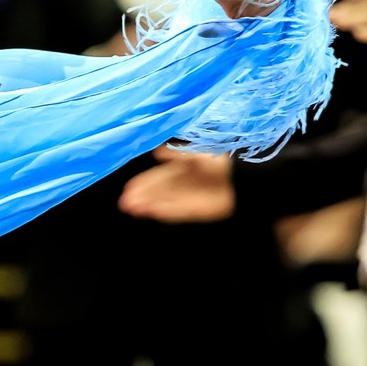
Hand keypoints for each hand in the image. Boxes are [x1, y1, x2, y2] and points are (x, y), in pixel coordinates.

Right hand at [118, 146, 235, 222]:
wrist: (241, 178)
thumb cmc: (219, 161)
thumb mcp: (196, 153)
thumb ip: (176, 153)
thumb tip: (156, 152)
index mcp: (183, 169)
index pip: (159, 177)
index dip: (145, 182)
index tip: (130, 187)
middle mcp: (183, 185)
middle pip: (159, 192)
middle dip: (143, 196)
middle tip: (125, 201)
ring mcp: (189, 199)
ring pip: (165, 203)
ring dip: (149, 205)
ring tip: (132, 208)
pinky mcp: (197, 210)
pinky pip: (177, 212)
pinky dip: (165, 212)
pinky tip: (152, 213)